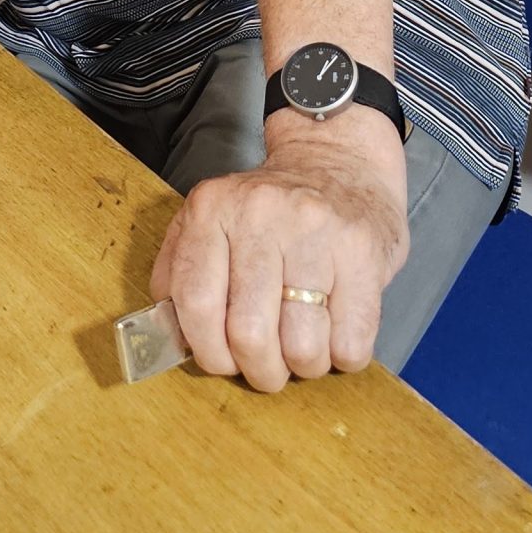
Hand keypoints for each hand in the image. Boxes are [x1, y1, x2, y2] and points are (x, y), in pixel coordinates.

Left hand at [150, 113, 407, 390]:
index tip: (221, 361)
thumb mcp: (210, 220)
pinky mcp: (362, 252)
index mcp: (213, 207)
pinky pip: (351, 343)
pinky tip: (335, 333)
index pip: (195, 302)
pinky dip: (341, 358)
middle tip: (265, 366)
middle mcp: (262, 214)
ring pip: (303, 347)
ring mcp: (317, 231)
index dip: (206, 350)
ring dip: (302, 367)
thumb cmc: (271, 211)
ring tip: (302, 347)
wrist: (341, 162)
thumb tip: (168, 335)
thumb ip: (179, 270)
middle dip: (257, 370)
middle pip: (249, 333)